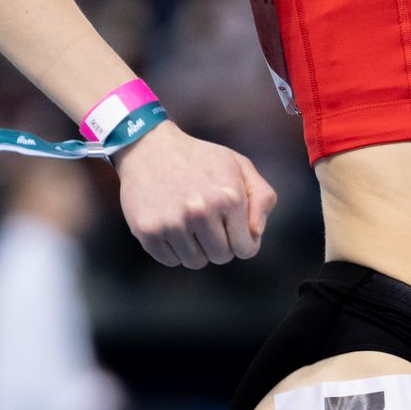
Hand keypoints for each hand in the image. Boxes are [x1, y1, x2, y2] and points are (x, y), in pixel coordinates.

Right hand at [113, 120, 276, 266]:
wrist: (150, 147)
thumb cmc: (201, 159)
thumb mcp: (239, 165)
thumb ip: (262, 197)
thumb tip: (256, 234)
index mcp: (229, 198)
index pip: (246, 249)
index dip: (243, 242)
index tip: (233, 230)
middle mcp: (201, 212)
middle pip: (221, 257)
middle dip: (220, 245)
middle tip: (209, 223)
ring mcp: (172, 223)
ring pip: (195, 262)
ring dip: (196, 248)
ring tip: (190, 223)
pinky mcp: (148, 231)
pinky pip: (170, 260)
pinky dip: (174, 249)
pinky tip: (172, 225)